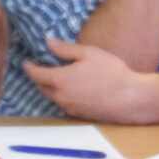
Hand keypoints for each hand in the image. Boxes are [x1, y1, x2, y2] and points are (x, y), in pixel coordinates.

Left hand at [24, 36, 154, 123]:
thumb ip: (65, 49)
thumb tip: (48, 43)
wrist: (132, 99)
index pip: (35, 74)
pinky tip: (77, 89)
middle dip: (40, 77)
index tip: (26, 62)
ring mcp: (70, 108)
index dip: (28, 67)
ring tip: (62, 77)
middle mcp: (61, 97)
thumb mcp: (88, 53)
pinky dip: (65, 96)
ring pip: (53, 97)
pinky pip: (65, 105)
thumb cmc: (111, 72)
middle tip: (45, 67)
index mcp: (59, 80)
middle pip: (42, 87)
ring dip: (52, 88)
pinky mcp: (80, 116)